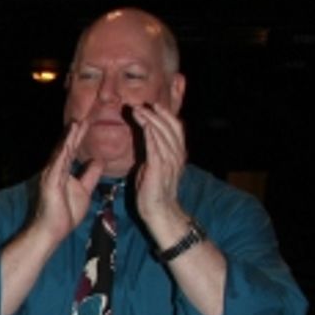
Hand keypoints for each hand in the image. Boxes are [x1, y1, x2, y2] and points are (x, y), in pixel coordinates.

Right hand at [29, 120, 105, 248]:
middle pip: (66, 147)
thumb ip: (90, 175)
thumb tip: (98, 160)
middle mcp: (55, 170)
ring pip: (61, 152)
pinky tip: (69, 141)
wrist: (52, 232)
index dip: (80, 136)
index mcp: (63, 171)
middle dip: (75, 132)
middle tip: (83, 116)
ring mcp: (51, 175)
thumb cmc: (65, 214)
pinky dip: (63, 151)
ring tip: (77, 122)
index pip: (72, 150)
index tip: (88, 122)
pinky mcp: (50, 182)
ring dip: (69, 137)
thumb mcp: (84, 191)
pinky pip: (58, 164)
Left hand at [127, 102, 188, 244]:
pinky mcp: (159, 167)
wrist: (159, 211)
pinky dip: (150, 132)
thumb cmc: (154, 191)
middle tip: (142, 104)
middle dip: (155, 113)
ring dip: (149, 119)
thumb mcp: (155, 165)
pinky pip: (155, 145)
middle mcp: (176, 154)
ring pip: (162, 132)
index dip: (165, 114)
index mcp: (177, 153)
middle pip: (170, 126)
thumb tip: (148, 137)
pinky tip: (144, 123)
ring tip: (137, 110)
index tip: (153, 105)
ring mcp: (170, 160)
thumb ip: (154, 151)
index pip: (175, 127)